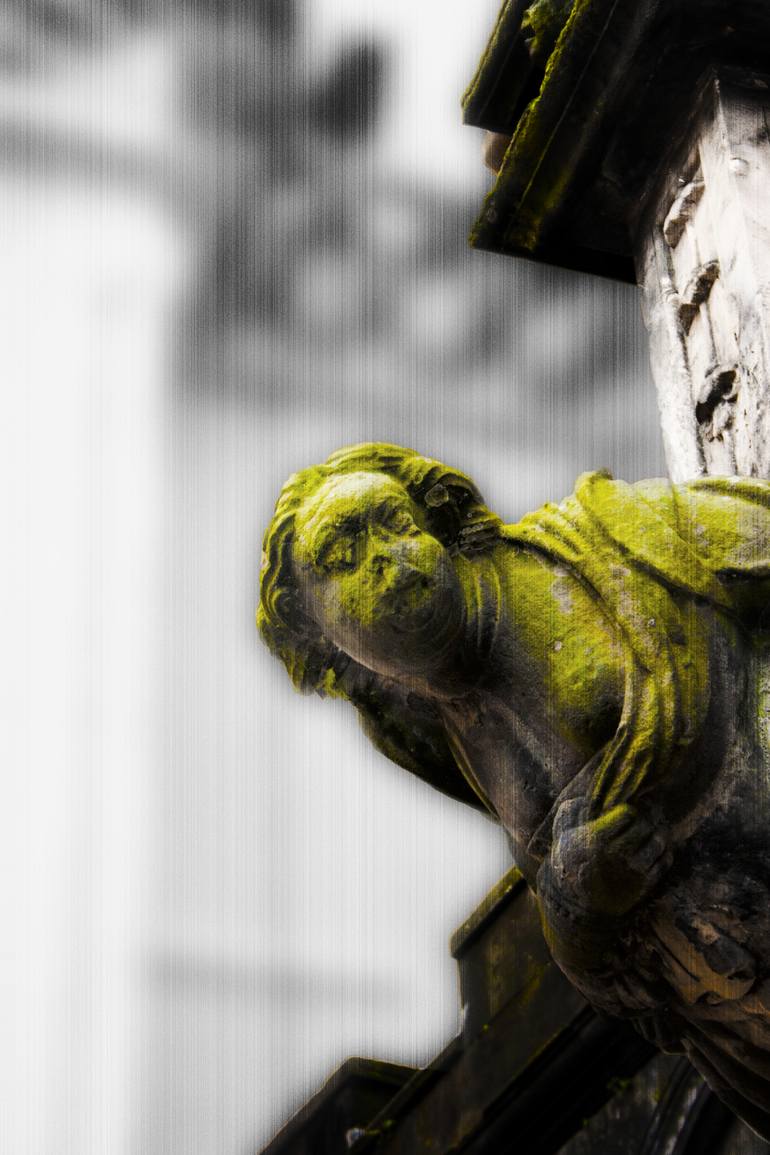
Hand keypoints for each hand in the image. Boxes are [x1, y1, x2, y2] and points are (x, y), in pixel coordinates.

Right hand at [548, 797, 671, 917]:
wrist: (576, 900)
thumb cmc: (572, 859)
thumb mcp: (566, 833)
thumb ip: (576, 810)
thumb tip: (592, 792)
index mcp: (598, 839)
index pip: (627, 813)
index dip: (629, 808)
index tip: (627, 810)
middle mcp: (618, 854)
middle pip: (644, 826)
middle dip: (644, 820)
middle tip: (642, 819)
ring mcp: (633, 870)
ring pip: (658, 842)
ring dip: (657, 835)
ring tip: (651, 833)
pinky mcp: (644, 885)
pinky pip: (664, 862)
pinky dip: (664, 853)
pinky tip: (656, 849)